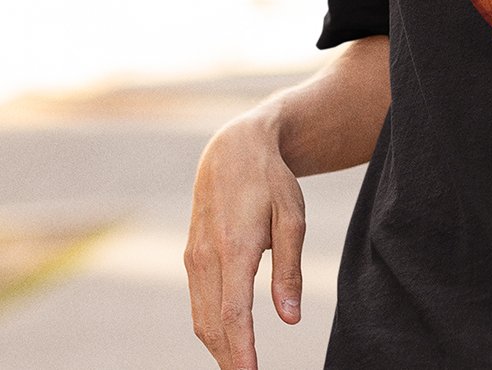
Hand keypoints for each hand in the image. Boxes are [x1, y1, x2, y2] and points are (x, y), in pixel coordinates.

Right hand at [184, 113, 306, 369]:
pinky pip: (198, 303)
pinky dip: (212, 328)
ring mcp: (194, 257)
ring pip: (201, 318)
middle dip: (229, 359)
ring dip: (219, 348)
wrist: (233, 150)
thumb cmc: (271, 181)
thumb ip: (290, 269)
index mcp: (235, 247)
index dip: (241, 352)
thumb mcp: (292, 217)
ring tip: (242, 366)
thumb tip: (289, 319)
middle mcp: (206, 257)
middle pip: (212, 325)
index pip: (234, 314)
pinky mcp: (191, 256)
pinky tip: (230, 340)